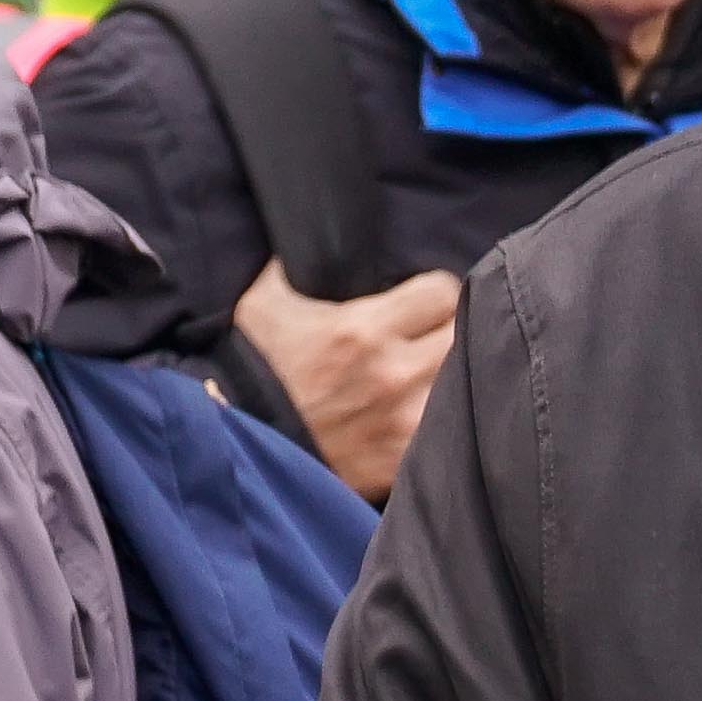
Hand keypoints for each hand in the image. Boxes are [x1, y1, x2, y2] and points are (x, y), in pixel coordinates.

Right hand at [233, 266, 463, 500]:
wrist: (241, 444)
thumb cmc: (254, 371)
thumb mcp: (262, 304)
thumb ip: (291, 267)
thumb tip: (305, 242)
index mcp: (363, 329)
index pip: (442, 293)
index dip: (434, 291)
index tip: (422, 300)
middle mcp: (392, 373)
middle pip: (460, 336)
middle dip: (445, 331)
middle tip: (428, 335)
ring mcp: (402, 420)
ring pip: (458, 385)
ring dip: (443, 377)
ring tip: (424, 375)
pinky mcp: (400, 459)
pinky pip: (442, 432)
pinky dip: (434, 422)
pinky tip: (413, 413)